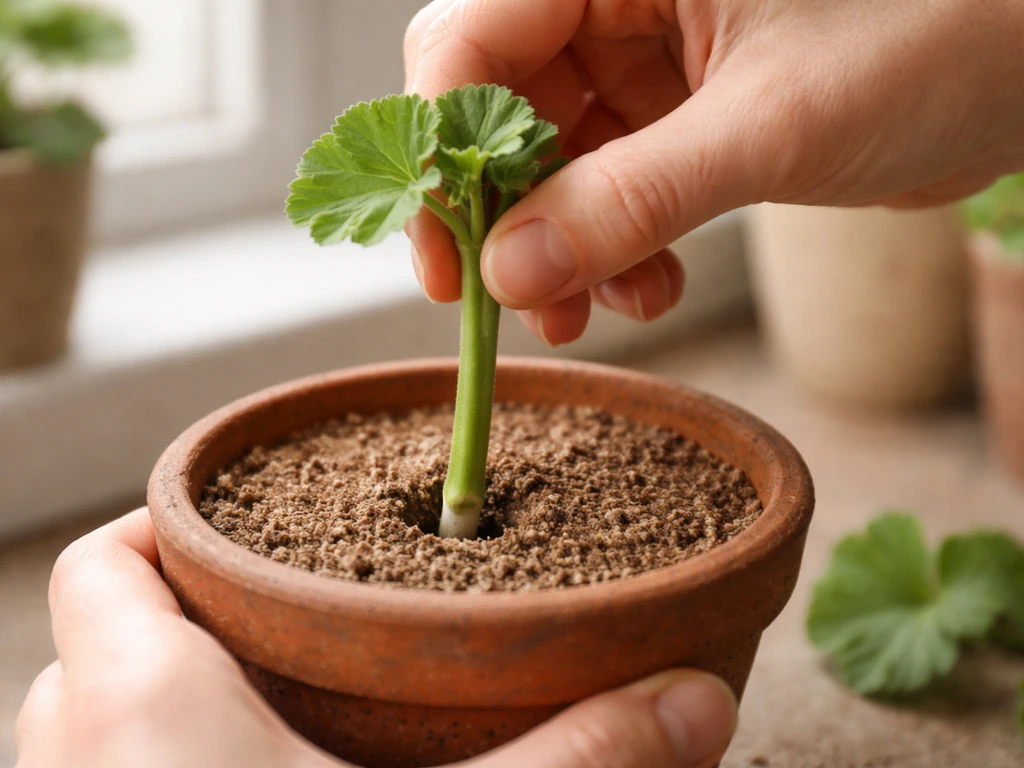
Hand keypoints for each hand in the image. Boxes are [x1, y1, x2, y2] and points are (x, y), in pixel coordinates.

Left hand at [16, 509, 736, 767]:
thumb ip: (576, 763)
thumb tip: (699, 698)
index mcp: (141, 709)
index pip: (107, 561)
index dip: (173, 519)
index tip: (246, 512)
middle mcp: (78, 765)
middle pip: (102, 639)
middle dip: (189, 609)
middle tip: (289, 595)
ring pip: (96, 725)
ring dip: (171, 696)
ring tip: (279, 682)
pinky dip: (172, 765)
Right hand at [404, 0, 1023, 344]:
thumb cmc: (941, 35)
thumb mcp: (771, 125)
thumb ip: (632, 198)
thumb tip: (508, 273)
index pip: (468, 41)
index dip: (444, 154)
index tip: (449, 259)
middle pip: (498, 107)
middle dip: (506, 217)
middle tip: (517, 304)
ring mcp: (644, 52)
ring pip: (551, 158)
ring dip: (563, 247)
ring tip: (597, 313)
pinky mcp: (677, 108)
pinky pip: (608, 182)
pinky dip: (616, 245)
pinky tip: (649, 286)